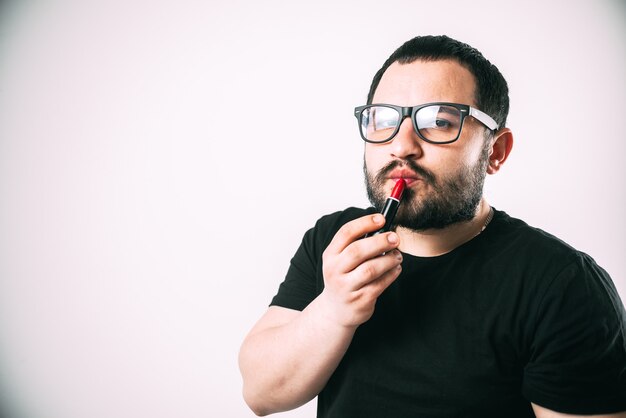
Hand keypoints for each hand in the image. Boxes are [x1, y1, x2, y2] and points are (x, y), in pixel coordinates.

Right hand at [320, 213, 402, 327]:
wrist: (336, 311)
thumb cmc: (344, 278)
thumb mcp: (341, 260)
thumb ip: (356, 244)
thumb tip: (383, 227)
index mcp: (330, 255)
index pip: (346, 233)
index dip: (365, 223)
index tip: (382, 219)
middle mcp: (334, 270)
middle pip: (358, 250)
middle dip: (380, 241)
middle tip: (395, 238)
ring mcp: (346, 287)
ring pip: (370, 269)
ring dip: (388, 259)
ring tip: (397, 256)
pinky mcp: (360, 301)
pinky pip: (379, 284)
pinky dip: (391, 274)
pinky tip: (396, 268)